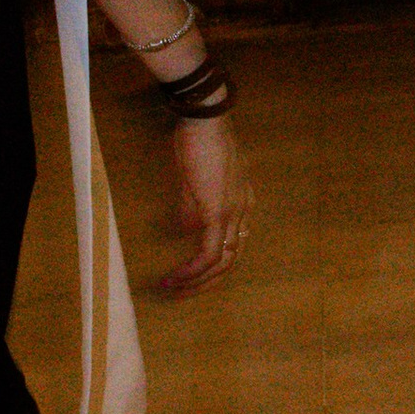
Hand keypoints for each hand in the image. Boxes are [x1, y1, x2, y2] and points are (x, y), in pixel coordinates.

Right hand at [160, 116, 253, 293]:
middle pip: (230, 261)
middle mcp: (243, 213)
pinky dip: (192, 269)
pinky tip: (175, 276)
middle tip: (179, 293)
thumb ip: (191, 207)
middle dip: (204, 283)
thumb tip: (182, 231)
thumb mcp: (194, 180)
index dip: (212, 265)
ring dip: (195, 281)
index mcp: (241, 204)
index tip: (189, 275)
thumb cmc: (198, 141)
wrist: (204, 120)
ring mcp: (233, 214)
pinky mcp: (218, 212)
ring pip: (221, 262)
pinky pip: (208, 252)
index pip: (233, 245)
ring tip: (171, 288)